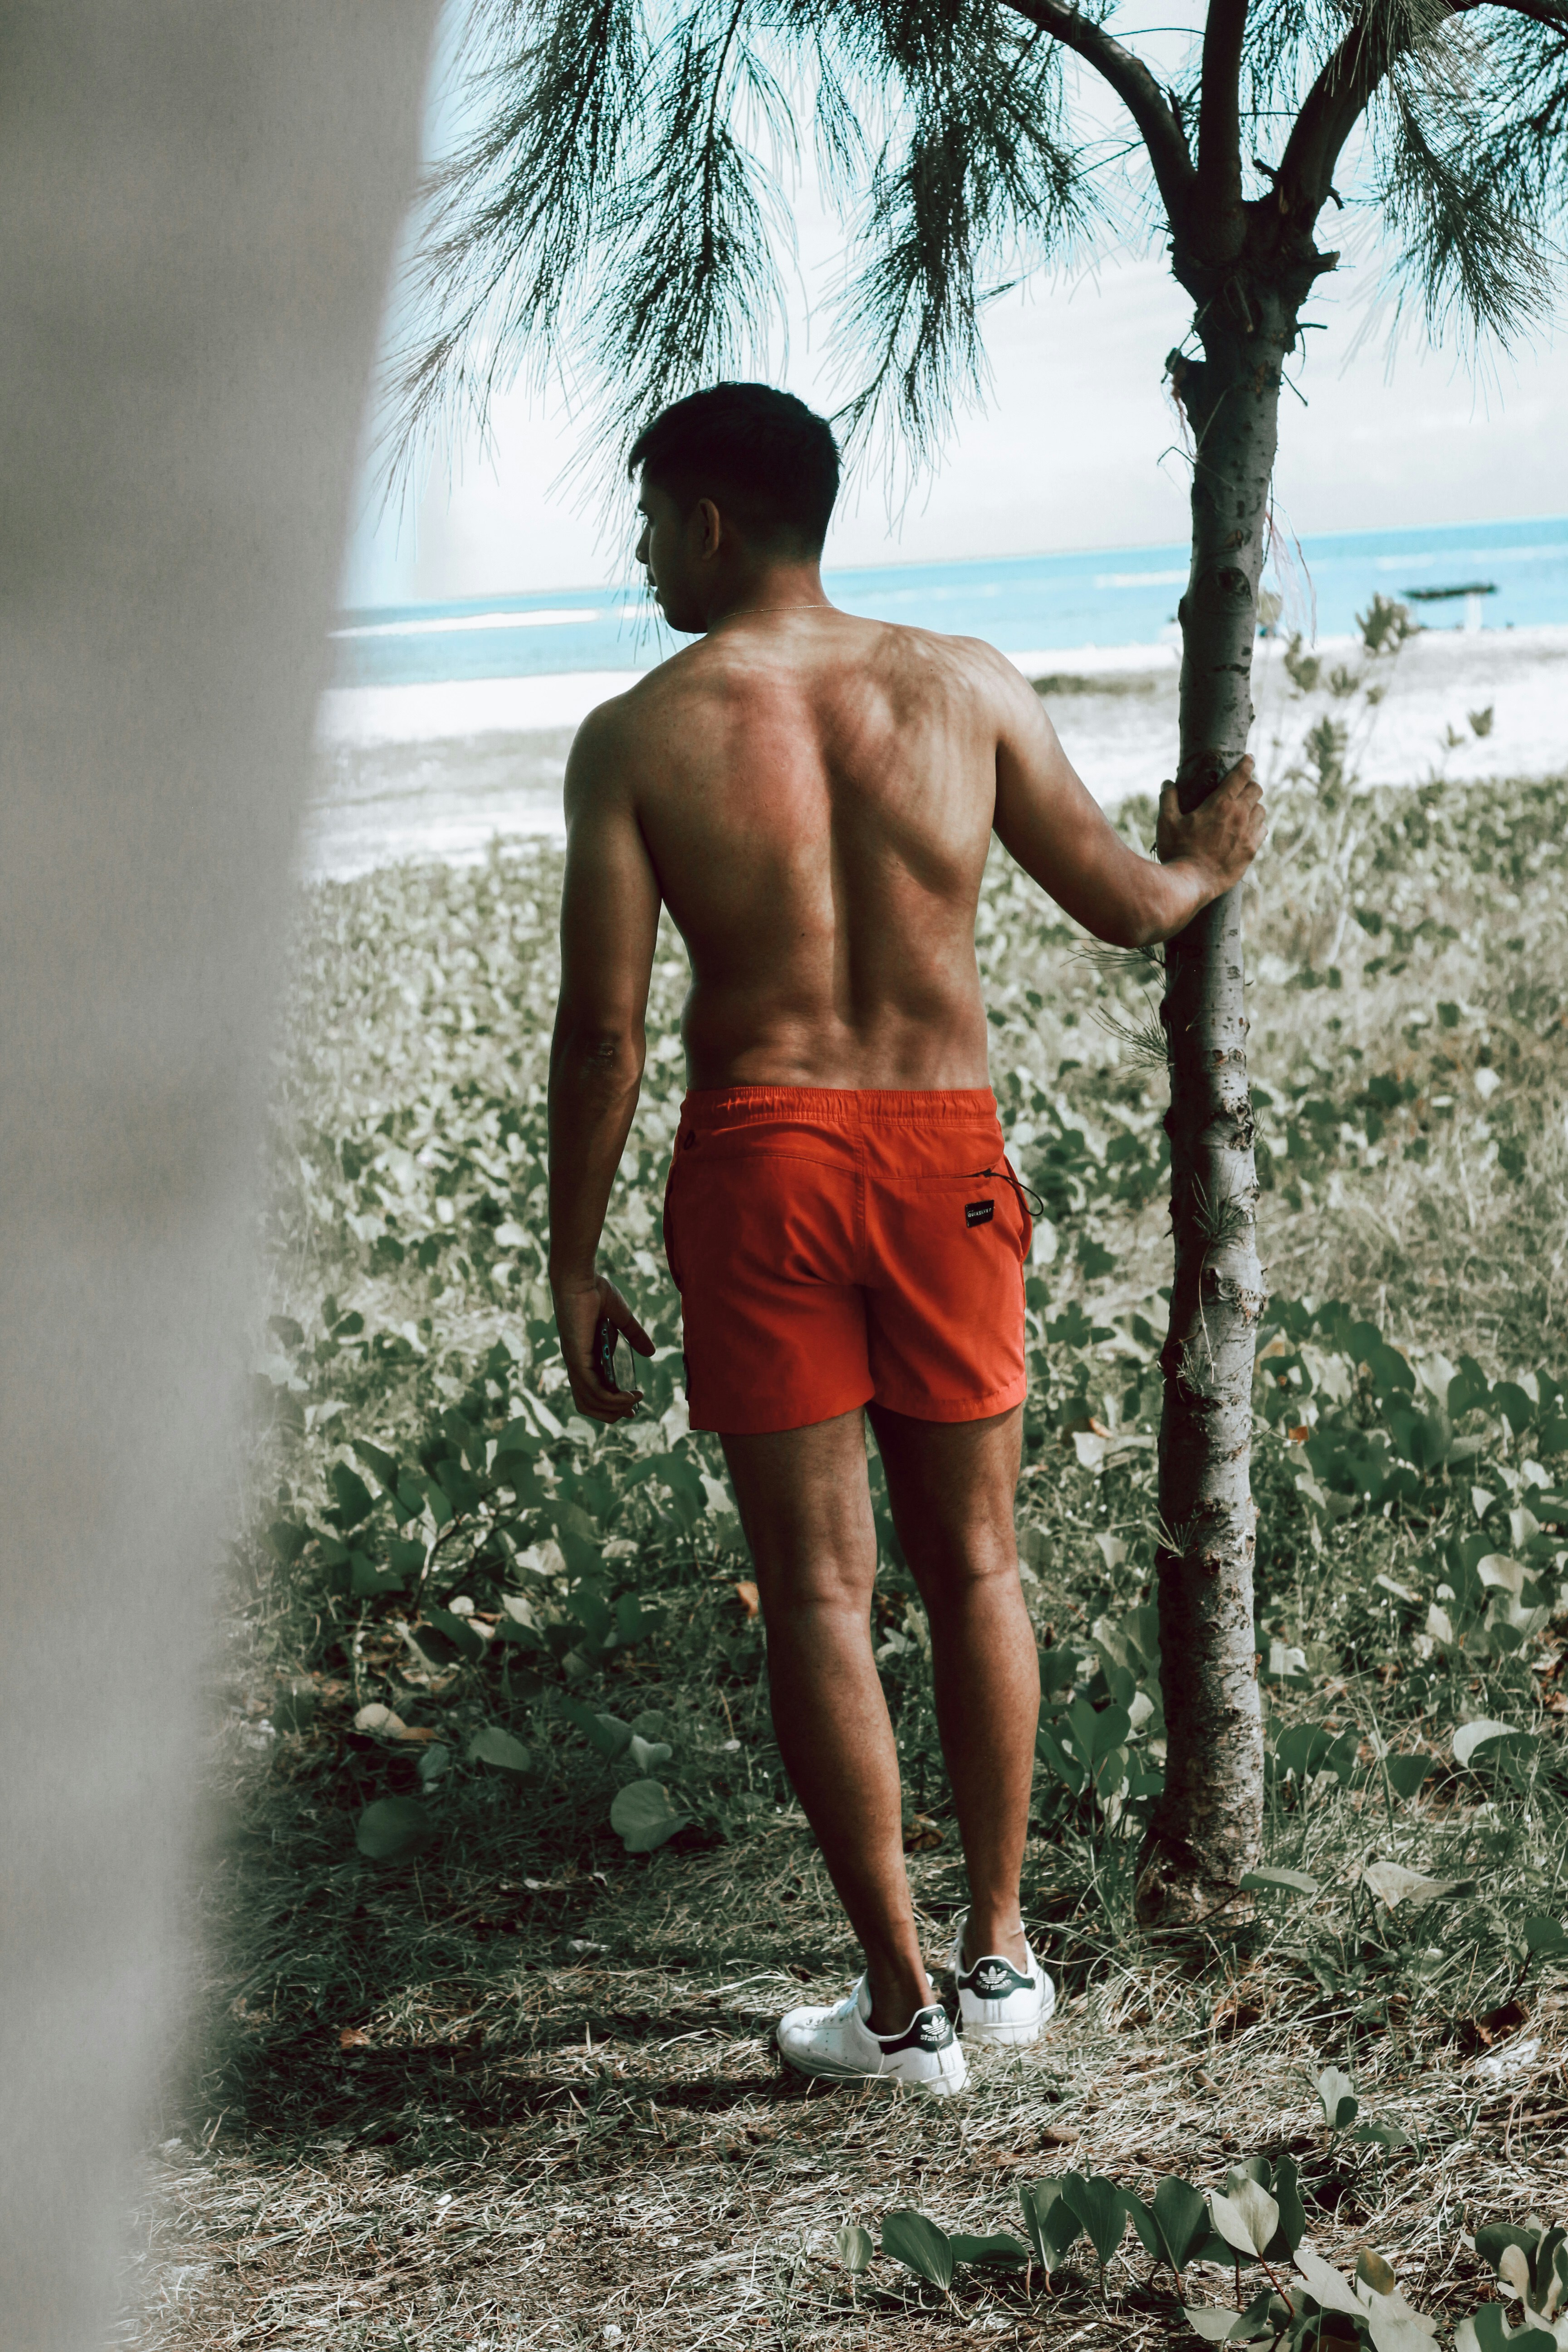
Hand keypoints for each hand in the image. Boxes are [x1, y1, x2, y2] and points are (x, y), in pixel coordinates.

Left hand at [551, 1270, 654, 1422]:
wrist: (581, 1278)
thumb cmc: (595, 1292)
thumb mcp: (621, 1318)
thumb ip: (634, 1335)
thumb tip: (651, 1352)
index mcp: (583, 1357)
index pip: (591, 1392)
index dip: (610, 1404)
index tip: (632, 1406)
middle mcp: (576, 1364)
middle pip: (587, 1404)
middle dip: (611, 1414)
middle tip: (633, 1411)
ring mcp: (575, 1363)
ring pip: (590, 1402)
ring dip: (615, 1408)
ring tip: (635, 1403)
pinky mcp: (577, 1359)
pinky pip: (593, 1390)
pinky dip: (612, 1398)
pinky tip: (629, 1396)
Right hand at [1156, 755, 1265, 894]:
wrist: (1190, 884)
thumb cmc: (1177, 851)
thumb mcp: (1166, 822)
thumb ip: (1168, 798)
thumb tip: (1168, 783)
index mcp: (1220, 803)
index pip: (1241, 775)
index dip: (1246, 764)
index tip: (1249, 758)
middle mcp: (1239, 815)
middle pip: (1256, 790)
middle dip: (1250, 785)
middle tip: (1242, 788)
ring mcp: (1248, 834)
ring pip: (1262, 810)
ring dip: (1254, 806)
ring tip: (1244, 810)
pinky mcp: (1251, 852)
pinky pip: (1262, 831)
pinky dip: (1257, 826)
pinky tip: (1247, 830)